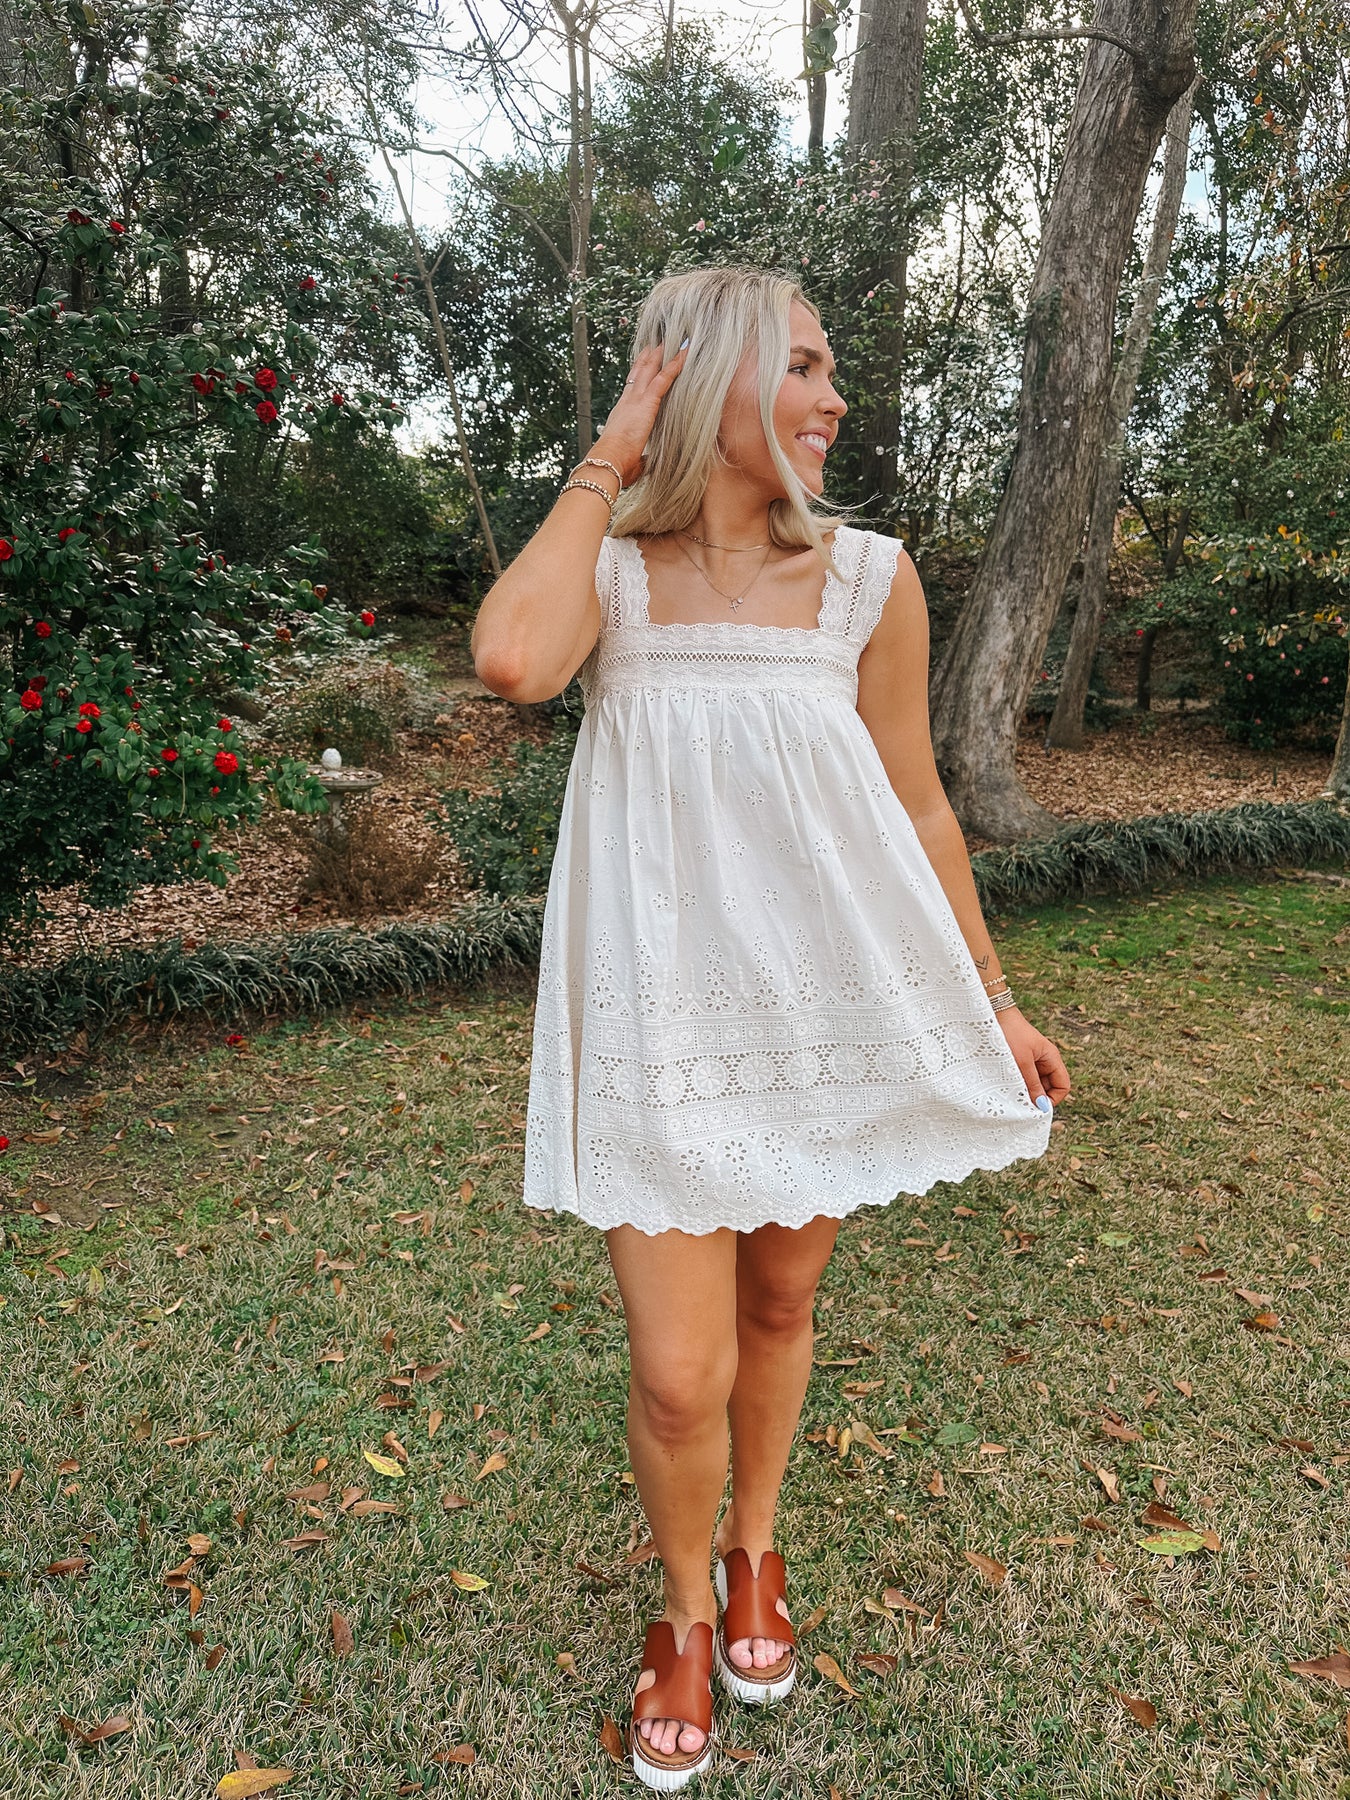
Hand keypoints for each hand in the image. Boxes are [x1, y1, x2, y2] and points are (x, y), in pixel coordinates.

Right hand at [593, 341, 689, 484]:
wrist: (609, 461)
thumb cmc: (617, 465)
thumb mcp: (633, 460)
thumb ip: (642, 457)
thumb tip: (650, 462)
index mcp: (622, 415)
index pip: (631, 390)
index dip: (636, 377)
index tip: (642, 366)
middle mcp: (627, 402)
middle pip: (638, 374)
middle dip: (647, 359)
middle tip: (654, 344)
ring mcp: (636, 400)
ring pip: (650, 370)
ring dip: (660, 355)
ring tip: (668, 341)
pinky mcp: (647, 402)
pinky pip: (664, 378)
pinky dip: (675, 365)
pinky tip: (685, 353)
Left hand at [996, 1009, 1070, 1111]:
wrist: (993, 1014)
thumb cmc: (1010, 1034)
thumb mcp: (1022, 1063)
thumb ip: (1032, 1085)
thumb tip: (1042, 1106)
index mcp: (1051, 1058)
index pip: (1063, 1086)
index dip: (1053, 1099)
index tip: (1037, 1108)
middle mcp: (1044, 1060)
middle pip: (1048, 1087)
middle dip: (1037, 1097)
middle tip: (1021, 1105)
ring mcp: (1032, 1060)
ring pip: (1034, 1084)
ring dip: (1026, 1091)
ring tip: (1012, 1095)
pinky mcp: (1019, 1061)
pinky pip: (1024, 1078)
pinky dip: (1018, 1085)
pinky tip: (1007, 1087)